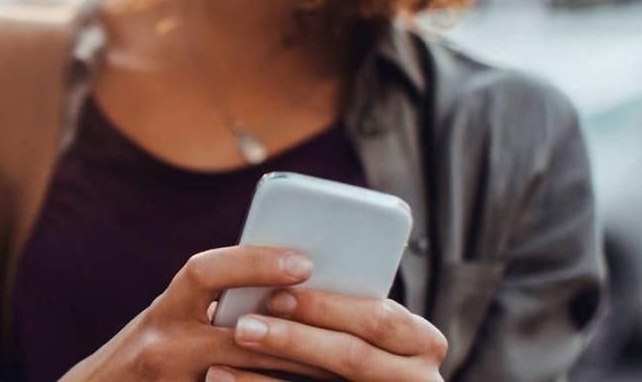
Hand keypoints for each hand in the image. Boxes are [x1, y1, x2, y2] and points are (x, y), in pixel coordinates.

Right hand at [61, 246, 332, 380]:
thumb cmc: (146, 357)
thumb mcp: (169, 322)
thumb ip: (210, 306)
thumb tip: (281, 286)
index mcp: (164, 311)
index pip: (204, 273)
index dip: (254, 263)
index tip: (303, 262)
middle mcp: (163, 346)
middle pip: (243, 336)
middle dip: (297, 329)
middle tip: (344, 325)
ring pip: (249, 377)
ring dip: (297, 369)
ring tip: (339, 363)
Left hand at [206, 288, 447, 381]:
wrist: (367, 378)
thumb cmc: (364, 345)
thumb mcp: (369, 326)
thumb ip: (342, 306)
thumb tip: (282, 271)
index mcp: (421, 342)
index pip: (378, 319)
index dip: (327, 307)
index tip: (277, 294)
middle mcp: (417, 377)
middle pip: (352, 356)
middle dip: (295, 339)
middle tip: (243, 325)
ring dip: (266, 374)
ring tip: (219, 363)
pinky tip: (224, 381)